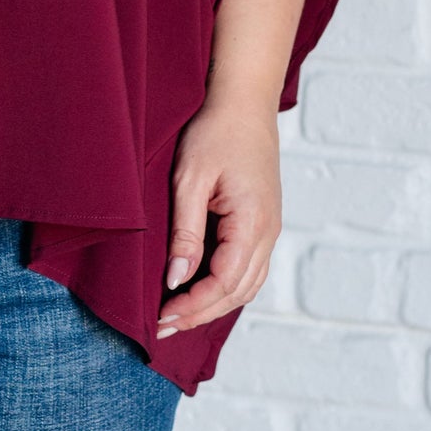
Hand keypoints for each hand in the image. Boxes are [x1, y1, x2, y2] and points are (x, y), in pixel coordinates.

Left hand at [157, 96, 282, 338]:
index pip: (224, 282)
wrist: (243, 103)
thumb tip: (176, 280)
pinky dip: (226, 289)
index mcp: (253, 222)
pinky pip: (249, 270)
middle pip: (237, 292)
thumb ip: (185, 233)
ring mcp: (270, 229)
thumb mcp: (190, 181)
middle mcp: (268, 232)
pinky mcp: (263, 224)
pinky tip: (201, 293)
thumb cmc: (214, 133)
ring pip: (246, 286)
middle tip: (161, 327)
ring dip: (213, 306)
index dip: (192, 305)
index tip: (160, 316)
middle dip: (200, 314)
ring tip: (178, 317)